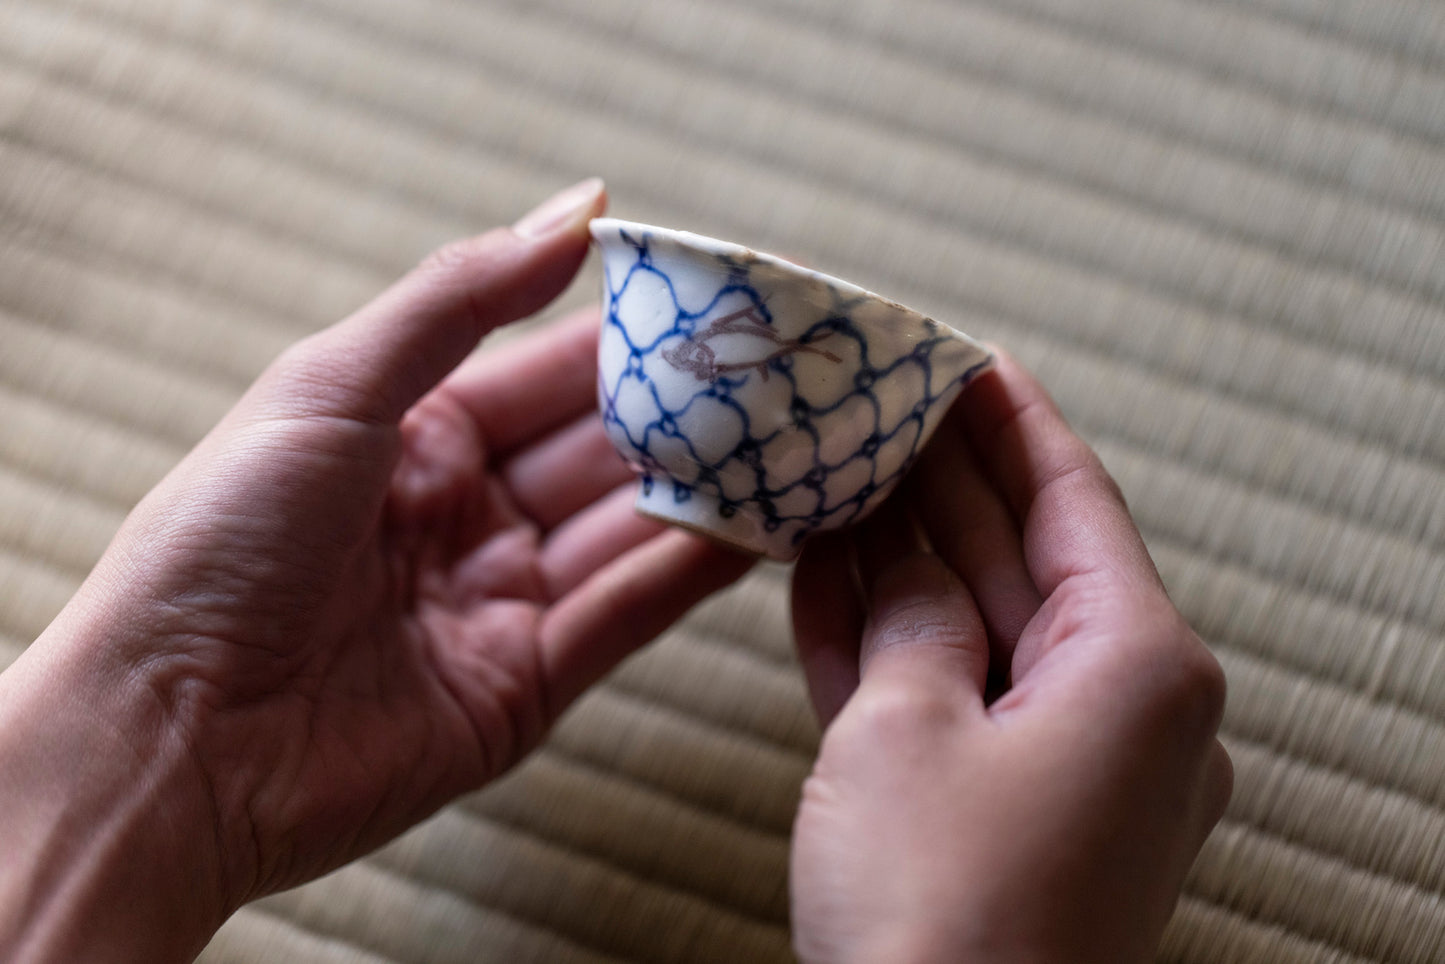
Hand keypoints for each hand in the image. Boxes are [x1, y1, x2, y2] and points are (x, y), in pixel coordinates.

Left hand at [0, 179, 752, 961]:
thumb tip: (580, 207)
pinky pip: (623, 614)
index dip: (634, 336)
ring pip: (627, 530)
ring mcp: (497, 600)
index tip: (721, 300)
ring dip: (708, 489)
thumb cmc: (220, 542)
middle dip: (690, 412)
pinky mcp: (523, 686)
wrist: (170, 738)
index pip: (550, 371)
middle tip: (786, 372)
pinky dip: (689, 573)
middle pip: (602, 449)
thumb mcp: (332, 386)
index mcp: (411, 435)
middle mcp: (462, 513)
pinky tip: (758, 529)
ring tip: (799, 442)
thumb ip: (460, 298)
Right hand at [789, 352, 1231, 962]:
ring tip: (834, 475)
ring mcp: (1068, 767)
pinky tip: (825, 579)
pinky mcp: (1009, 813)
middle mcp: (1127, 711)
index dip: (1013, 422)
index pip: (1075, 501)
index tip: (966, 357)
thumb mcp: (904, 727)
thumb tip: (902, 560)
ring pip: (978, 632)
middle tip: (878, 404)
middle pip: (1026, 560)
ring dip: (904, 562)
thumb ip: (910, 618)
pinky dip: (893, 648)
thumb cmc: (940, 910)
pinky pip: (953, 703)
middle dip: (945, 485)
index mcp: (1139, 667)